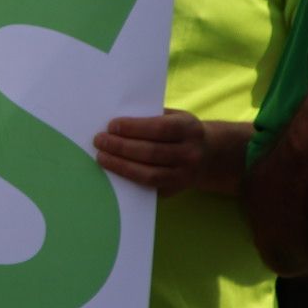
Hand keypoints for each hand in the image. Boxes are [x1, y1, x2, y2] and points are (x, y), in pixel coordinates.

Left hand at [93, 109, 211, 196]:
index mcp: (189, 129)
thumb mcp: (174, 117)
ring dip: (120, 166)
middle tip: (99, 141)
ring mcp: (185, 175)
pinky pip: (149, 187)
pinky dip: (128, 179)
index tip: (111, 126)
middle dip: (121, 147)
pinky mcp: (175, 190)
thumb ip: (150, 118)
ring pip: (148, 174)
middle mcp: (190, 154)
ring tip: (102, 157)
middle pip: (150, 152)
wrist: (208, 155)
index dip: (133, 128)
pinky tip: (113, 171)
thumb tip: (115, 123)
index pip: (159, 129)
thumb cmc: (180, 131)